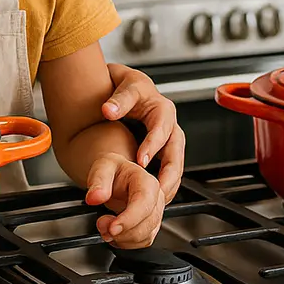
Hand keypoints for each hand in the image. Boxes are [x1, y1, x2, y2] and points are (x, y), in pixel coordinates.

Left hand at [85, 152, 164, 248]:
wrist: (115, 175)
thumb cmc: (112, 170)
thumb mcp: (102, 168)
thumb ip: (98, 181)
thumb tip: (94, 197)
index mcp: (146, 181)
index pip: (144, 203)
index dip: (129, 219)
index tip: (112, 228)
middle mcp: (155, 198)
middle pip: (146, 223)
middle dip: (122, 231)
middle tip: (101, 225)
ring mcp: (155, 213)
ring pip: (145, 236)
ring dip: (122, 238)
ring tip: (104, 227)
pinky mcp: (151, 226)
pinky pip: (143, 241)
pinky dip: (126, 242)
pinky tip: (114, 233)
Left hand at [102, 63, 185, 202]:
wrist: (125, 86)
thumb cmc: (125, 84)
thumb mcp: (124, 85)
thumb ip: (118, 99)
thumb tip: (108, 110)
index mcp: (161, 108)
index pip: (161, 128)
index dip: (153, 145)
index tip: (141, 160)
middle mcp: (169, 124)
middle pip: (175, 150)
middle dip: (168, 171)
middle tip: (157, 188)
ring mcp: (168, 139)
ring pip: (175, 163)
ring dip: (169, 181)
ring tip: (158, 199)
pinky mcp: (163, 150)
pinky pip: (169, 169)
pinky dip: (165, 184)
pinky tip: (156, 198)